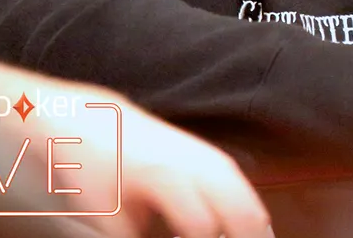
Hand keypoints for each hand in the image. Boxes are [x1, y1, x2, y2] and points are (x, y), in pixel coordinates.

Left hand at [93, 101, 272, 237]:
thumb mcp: (112, 217)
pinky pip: (244, 188)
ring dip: (254, 226)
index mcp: (169, 177)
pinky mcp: (213, 156)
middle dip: (247, 236)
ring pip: (250, 199)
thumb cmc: (99, 169)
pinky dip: (249, 210)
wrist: (98, 125)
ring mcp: (210, 157)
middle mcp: (198, 163)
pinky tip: (247, 225)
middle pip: (242, 211)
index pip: (203, 228)